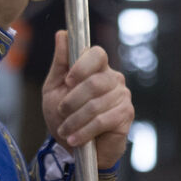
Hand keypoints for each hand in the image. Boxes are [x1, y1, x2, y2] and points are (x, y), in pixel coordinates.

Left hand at [42, 31, 132, 168]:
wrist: (75, 146)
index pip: (97, 54)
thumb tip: (62, 34)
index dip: (82, 65)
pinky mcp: (126, 115)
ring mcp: (122, 96)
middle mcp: (113, 78)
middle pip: (95, 82)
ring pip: (97, 103)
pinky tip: (75, 138)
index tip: (68, 81)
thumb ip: (60, 62)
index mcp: (97, 68)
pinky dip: (85, 131)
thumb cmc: (65, 115)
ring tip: (65, 130)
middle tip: (61, 112)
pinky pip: (103, 120)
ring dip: (76, 119)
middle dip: (72, 100)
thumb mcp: (55, 88)